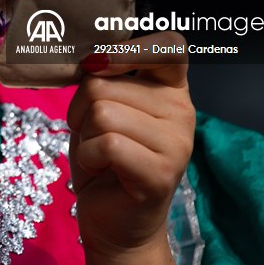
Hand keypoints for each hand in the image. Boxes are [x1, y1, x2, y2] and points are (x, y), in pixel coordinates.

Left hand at [67, 33, 194, 264]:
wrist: (112, 219)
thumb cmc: (104, 157)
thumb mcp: (101, 106)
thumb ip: (104, 77)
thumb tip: (93, 56)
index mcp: (171, 88)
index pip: (167, 44)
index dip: (125, 49)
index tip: (98, 66)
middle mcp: (182, 110)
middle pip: (105, 82)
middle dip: (81, 108)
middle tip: (94, 134)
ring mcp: (177, 143)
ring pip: (102, 112)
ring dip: (84, 135)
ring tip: (99, 153)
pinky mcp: (162, 173)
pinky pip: (105, 143)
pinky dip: (88, 156)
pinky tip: (100, 169)